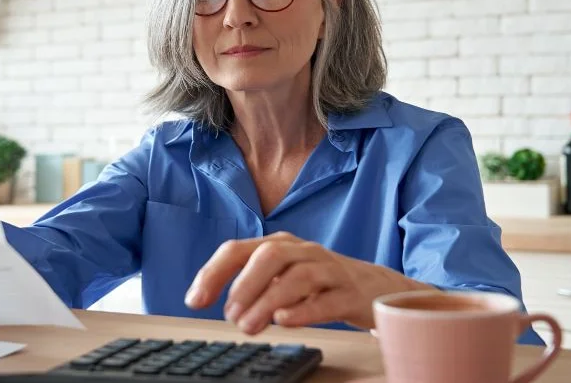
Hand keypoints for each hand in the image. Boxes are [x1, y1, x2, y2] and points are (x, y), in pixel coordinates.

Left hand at [184, 232, 434, 333]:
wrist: (376, 288)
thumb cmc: (320, 283)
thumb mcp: (282, 276)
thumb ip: (250, 284)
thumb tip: (210, 299)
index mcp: (280, 245)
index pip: (238, 249)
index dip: (213, 273)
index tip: (194, 300)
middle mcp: (303, 252)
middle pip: (269, 256)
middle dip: (244, 285)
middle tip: (229, 315)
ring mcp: (330, 270)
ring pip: (298, 277)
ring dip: (268, 301)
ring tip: (249, 326)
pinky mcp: (350, 293)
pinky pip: (327, 299)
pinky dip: (304, 310)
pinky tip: (284, 320)